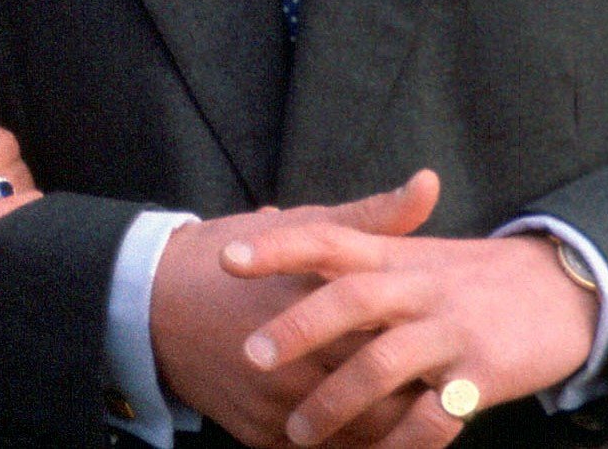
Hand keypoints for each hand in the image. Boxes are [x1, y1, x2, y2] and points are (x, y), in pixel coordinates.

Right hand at [152, 173, 440, 448]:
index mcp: (313, 307)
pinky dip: (356, 444)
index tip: (460, 339)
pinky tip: (379, 428)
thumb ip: (369, 217)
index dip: (436, 346)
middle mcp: (296, 366)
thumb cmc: (228, 258)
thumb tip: (429, 184)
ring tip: (428, 410)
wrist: (148, 306)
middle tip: (454, 381)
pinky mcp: (262, 437)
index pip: (393, 339)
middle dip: (422, 392)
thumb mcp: (297, 228)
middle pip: (385, 397)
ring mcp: (278, 408)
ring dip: (397, 427)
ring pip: (361, 436)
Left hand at [228, 217, 600, 448]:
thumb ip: (352, 240)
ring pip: (383, 364)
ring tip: (296, 431)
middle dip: (298, 328)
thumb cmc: (467, 276)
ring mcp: (451, 332)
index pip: (328, 238)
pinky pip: (433, 417)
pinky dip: (399, 441)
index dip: (277, 247)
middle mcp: (419, 288)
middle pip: (351, 300)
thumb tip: (274, 215)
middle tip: (249, 356)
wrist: (560, 289)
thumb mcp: (412, 253)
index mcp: (394, 256)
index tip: (226, 259)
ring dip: (336, 401)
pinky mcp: (481, 376)